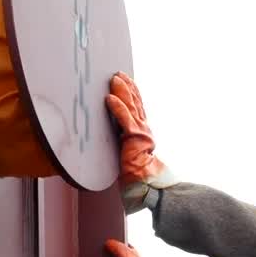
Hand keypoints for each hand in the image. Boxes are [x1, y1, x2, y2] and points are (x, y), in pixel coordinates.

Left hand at [105, 72, 177, 213]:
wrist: (145, 181)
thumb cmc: (136, 171)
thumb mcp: (129, 150)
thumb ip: (124, 140)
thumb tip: (112, 135)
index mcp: (143, 130)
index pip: (138, 106)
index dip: (132, 91)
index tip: (125, 79)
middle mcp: (144, 128)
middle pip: (136, 101)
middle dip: (127, 86)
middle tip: (118, 74)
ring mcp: (141, 131)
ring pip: (131, 106)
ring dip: (122, 91)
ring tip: (115, 80)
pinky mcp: (135, 136)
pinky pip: (124, 118)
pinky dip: (117, 107)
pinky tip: (110, 98)